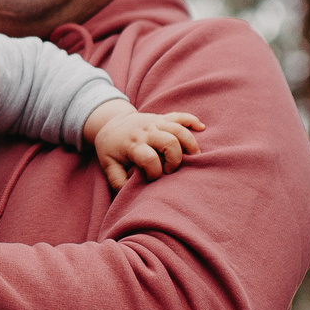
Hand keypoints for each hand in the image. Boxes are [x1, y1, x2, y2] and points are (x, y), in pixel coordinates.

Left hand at [83, 102, 205, 189]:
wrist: (109, 123)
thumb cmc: (111, 148)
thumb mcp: (108, 165)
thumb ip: (117, 180)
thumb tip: (130, 193)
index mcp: (132, 144)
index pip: (149, 158)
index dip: (155, 172)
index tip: (153, 178)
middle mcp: (145, 131)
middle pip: (169, 141)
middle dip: (175, 159)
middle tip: (170, 170)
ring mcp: (155, 122)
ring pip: (178, 128)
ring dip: (189, 143)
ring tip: (194, 157)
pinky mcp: (161, 117)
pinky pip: (179, 116)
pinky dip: (192, 120)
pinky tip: (201, 128)